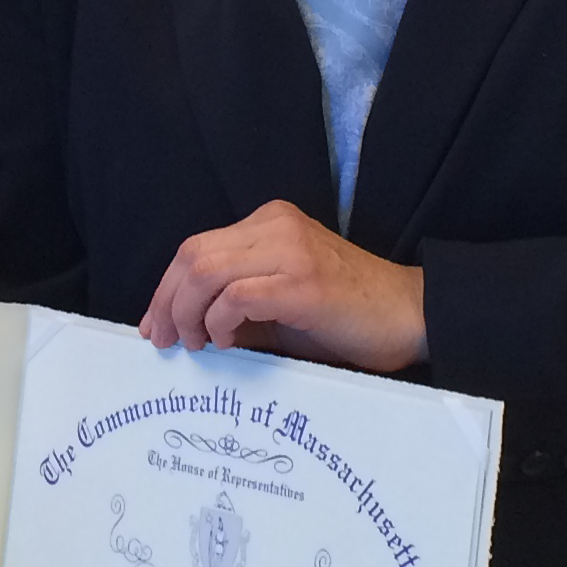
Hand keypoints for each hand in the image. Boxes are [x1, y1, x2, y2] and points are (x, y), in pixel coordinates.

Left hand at [140, 200, 426, 374]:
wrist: (411, 316)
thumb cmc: (346, 316)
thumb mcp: (278, 304)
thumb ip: (233, 305)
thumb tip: (182, 328)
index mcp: (268, 222)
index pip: (196, 247)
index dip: (166, 288)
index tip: (155, 325)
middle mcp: (276, 225)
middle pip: (192, 254)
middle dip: (168, 302)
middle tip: (165, 341)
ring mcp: (290, 251)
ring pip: (206, 271)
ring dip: (189, 313)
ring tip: (196, 344)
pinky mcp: (304, 283)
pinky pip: (237, 295)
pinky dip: (220, 321)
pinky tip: (227, 341)